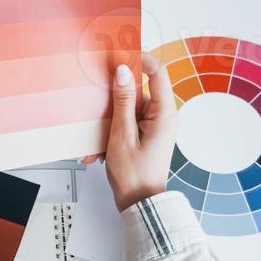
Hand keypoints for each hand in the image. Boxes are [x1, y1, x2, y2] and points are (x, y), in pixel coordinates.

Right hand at [101, 57, 176, 211]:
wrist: (140, 205)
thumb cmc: (134, 175)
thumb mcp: (122, 134)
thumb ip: (123, 100)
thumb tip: (123, 70)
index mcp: (164, 113)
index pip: (157, 72)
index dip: (139, 59)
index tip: (118, 55)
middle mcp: (163, 116)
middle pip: (137, 90)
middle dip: (113, 100)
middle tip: (96, 106)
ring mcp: (154, 125)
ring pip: (127, 108)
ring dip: (108, 122)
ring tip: (96, 143)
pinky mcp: (145, 134)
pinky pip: (126, 123)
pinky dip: (110, 133)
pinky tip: (98, 150)